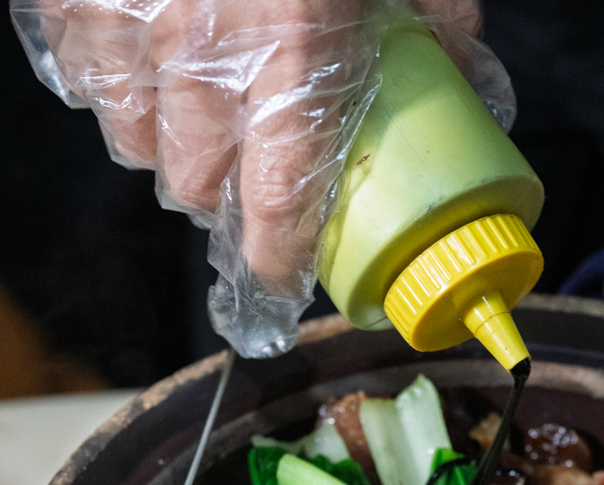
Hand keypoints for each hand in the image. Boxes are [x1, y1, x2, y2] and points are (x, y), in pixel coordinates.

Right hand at [16, 0, 496, 353]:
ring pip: (132, 140)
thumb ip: (435, 10)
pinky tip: (145, 59)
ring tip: (199, 116)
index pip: (275, 200)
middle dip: (225, 198)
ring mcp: (122, 14)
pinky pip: (81, 74)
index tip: (285, 274)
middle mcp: (197, 46)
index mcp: (290, 45)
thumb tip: (456, 68)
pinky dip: (113, 83)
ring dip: (169, 146)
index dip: (278, 256)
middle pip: (195, 186)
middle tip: (251, 175)